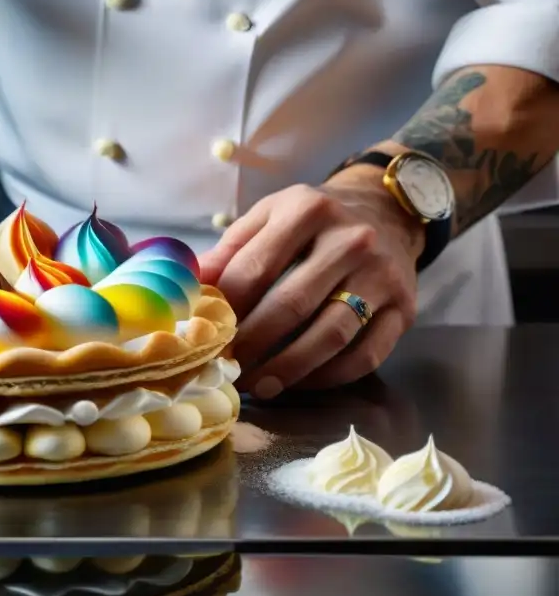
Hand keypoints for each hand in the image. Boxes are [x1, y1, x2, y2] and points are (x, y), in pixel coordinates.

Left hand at [199, 165, 424, 397]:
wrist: (387, 213)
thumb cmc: (314, 222)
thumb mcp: (270, 216)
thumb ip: (230, 250)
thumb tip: (191, 288)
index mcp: (306, 210)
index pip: (254, 268)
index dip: (226, 308)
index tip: (206, 335)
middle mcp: (350, 240)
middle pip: (292, 304)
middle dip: (253, 343)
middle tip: (228, 367)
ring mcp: (382, 276)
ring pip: (331, 335)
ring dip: (288, 368)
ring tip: (258, 384)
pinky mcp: (404, 310)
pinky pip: (365, 356)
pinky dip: (328, 377)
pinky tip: (299, 382)